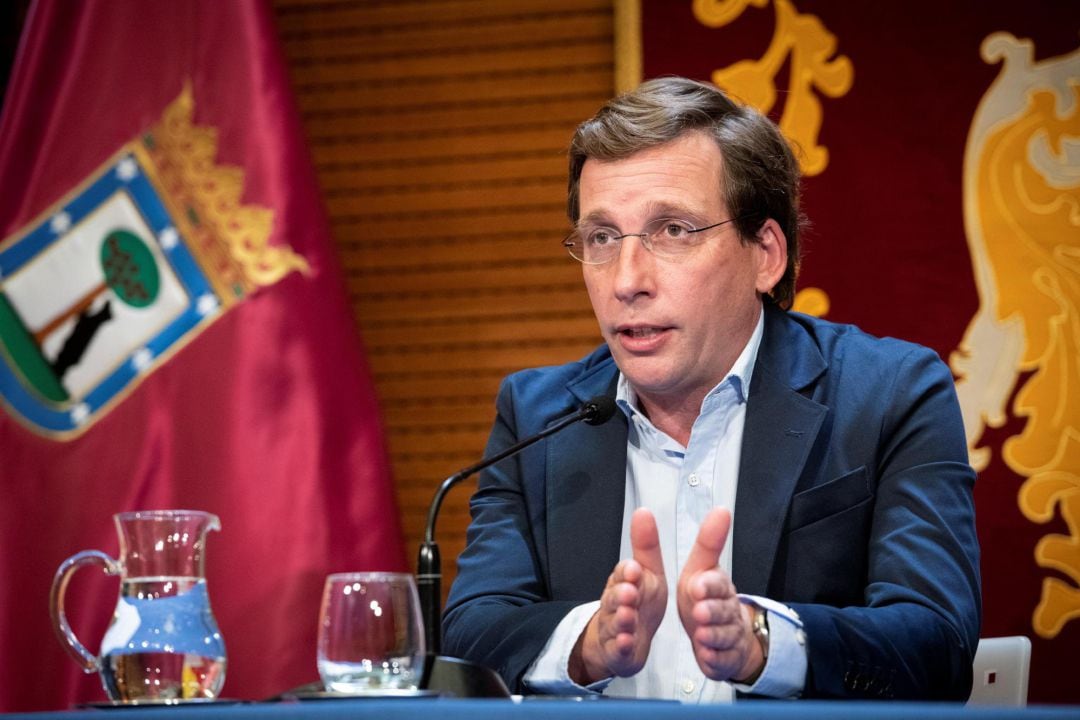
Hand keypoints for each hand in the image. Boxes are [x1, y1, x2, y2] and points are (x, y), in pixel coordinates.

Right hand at [570, 508, 666, 682]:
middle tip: (630, 592)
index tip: (635, 569)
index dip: (627, 572)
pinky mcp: (618, 650)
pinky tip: (627, 643)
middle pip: (615, 597)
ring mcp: (615, 627)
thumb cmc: (639, 602)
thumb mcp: (648, 573)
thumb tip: (643, 511)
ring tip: (629, 617)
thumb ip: (646, 545)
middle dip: (621, 595)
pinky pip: (618, 648)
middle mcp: (616, 603)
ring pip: (615, 622)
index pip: (623, 574)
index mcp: (625, 582)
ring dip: (621, 619)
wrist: (625, 638)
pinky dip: (621, 645)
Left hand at [676, 507, 763, 681]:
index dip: (709, 585)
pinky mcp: (724, 659)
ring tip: (701, 634)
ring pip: (722, 637)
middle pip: (722, 612)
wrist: (725, 634)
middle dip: (711, 612)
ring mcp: (727, 636)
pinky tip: (706, 656)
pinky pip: (720, 661)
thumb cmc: (707, 597)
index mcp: (718, 587)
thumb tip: (722, 510)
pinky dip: (714, 659)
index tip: (697, 585)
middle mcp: (726, 611)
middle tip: (699, 612)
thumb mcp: (702, 568)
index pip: (717, 583)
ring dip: (712, 636)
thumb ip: (709, 542)